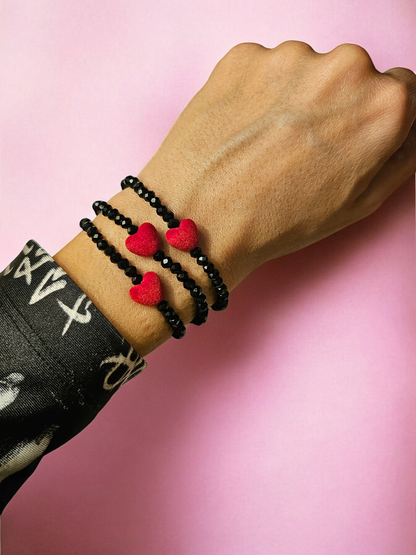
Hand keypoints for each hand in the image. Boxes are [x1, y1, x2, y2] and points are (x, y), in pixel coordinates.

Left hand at [136, 41, 415, 289]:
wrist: (201, 218)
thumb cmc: (278, 221)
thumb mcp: (361, 203)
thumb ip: (400, 155)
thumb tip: (408, 128)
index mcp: (385, 105)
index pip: (402, 88)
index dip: (375, 117)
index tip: (351, 134)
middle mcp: (345, 67)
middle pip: (353, 74)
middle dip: (335, 103)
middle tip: (301, 145)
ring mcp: (291, 56)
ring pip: (306, 69)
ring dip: (293, 96)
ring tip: (265, 142)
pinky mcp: (245, 55)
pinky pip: (263, 69)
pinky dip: (256, 93)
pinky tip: (242, 130)